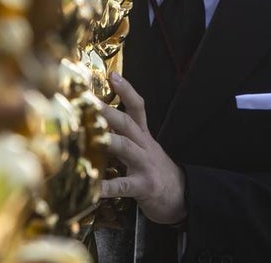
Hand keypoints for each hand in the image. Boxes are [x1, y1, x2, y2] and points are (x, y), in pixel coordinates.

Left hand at [99, 73, 187, 224]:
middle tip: (87, 101)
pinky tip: (93, 187)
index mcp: (143, 136)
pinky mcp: (143, 186)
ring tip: (89, 135)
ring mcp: (144, 165)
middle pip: (127, 123)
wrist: (182, 196)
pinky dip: (107, 186)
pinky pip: (123, 185)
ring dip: (107, 140)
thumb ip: (124, 135)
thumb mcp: (144, 148)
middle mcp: (144, 146)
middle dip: (107, 111)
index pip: (137, 107)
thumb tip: (96, 122)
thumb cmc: (155, 170)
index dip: (126, 90)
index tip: (112, 75)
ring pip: (126, 148)